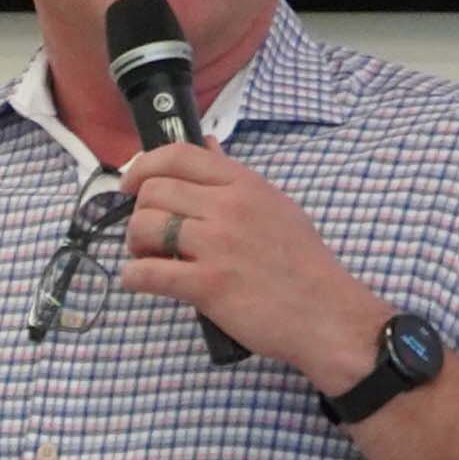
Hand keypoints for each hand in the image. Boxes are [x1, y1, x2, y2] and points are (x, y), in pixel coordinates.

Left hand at [116, 144, 392, 378]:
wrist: (326, 313)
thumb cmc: (301, 264)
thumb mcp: (274, 205)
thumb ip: (235, 179)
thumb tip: (207, 146)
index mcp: (244, 184)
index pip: (179, 154)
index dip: (144, 166)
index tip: (132, 185)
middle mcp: (229, 207)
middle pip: (154, 191)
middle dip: (139, 213)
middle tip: (148, 236)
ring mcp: (217, 245)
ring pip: (144, 226)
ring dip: (135, 244)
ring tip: (150, 258)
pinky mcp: (207, 284)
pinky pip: (146, 272)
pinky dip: (134, 276)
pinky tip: (142, 280)